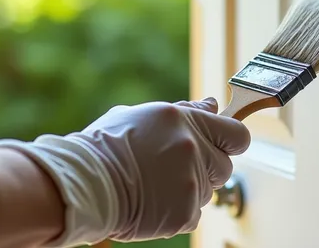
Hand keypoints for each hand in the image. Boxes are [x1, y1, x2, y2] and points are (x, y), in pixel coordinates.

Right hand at [0, 98, 250, 246]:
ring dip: (189, 189)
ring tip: (154, 184)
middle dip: (207, 167)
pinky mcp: (183, 212)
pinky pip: (193, 214)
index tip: (221, 146)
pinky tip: (152, 201)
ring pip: (207, 191)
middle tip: (174, 169)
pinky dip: (177, 211)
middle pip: (224, 165)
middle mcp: (192, 149)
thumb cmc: (106, 147)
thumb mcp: (143, 116)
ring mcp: (190, 182)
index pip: (236, 133)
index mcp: (184, 121)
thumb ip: (184, 111)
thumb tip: (212, 104)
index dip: (229, 141)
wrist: (83, 183)